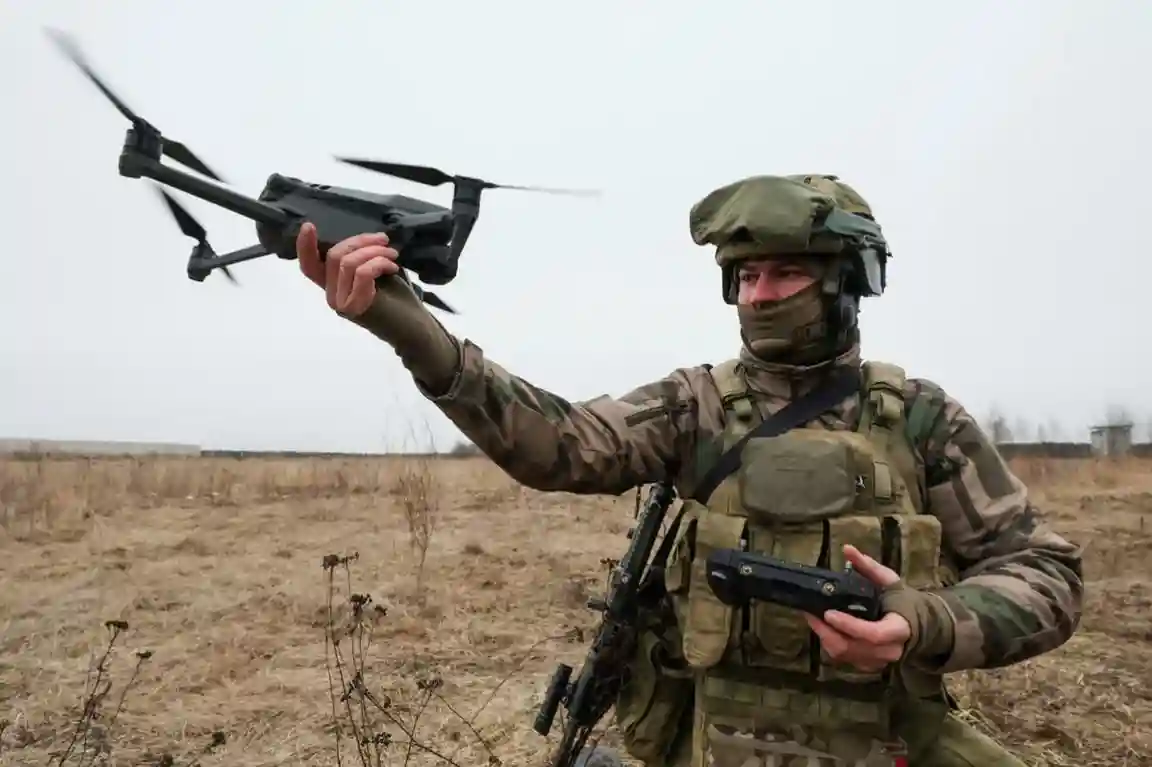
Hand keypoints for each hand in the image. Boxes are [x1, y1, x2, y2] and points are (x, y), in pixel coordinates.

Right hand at [296, 222, 400, 317]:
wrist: (416, 329)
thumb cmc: (399, 300)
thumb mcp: (376, 272)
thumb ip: (360, 259)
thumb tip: (359, 239)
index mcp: (334, 286)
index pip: (309, 266)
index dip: (305, 246)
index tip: (308, 225)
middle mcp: (333, 296)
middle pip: (333, 256)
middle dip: (361, 241)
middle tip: (385, 241)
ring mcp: (342, 303)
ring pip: (347, 262)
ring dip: (374, 251)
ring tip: (392, 255)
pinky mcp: (356, 307)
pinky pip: (362, 273)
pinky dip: (379, 263)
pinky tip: (392, 267)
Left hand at [803, 544, 910, 671]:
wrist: (914, 624)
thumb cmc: (899, 599)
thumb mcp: (888, 580)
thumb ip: (868, 566)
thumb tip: (847, 549)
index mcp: (899, 629)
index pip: (874, 634)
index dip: (850, 626)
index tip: (828, 613)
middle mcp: (889, 650)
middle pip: (853, 647)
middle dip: (827, 631)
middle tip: (810, 612)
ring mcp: (878, 661)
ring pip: (844, 655)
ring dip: (825, 637)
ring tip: (813, 617)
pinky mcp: (867, 665)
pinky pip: (843, 659)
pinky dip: (829, 643)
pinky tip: (823, 628)